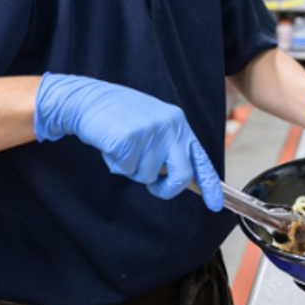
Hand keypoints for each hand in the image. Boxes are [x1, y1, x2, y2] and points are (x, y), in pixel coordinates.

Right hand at [33, 73, 223, 210]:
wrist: (89, 99)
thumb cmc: (120, 116)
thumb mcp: (154, 124)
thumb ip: (168, 146)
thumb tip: (181, 177)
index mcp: (178, 123)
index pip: (200, 158)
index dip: (210, 184)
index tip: (215, 204)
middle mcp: (170, 126)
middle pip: (182, 175)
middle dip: (166, 189)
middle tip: (153, 187)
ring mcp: (150, 132)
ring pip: (147, 176)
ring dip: (131, 169)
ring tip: (122, 147)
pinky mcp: (129, 139)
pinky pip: (126, 169)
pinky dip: (116, 164)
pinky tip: (111, 145)